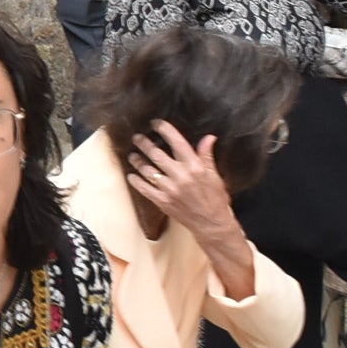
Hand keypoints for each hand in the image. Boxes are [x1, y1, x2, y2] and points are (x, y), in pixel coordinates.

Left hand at [125, 119, 242, 250]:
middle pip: (157, 154)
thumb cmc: (215, 198)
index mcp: (195, 166)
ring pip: (148, 170)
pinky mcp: (163, 202)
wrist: (212, 224)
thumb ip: (207, 156)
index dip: (165, 130)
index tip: (156, 123)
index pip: (177, 142)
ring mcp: (170, 189)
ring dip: (137, 161)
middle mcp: (181, 176)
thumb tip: (209, 137)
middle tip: (137, 137)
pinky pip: (144, 189)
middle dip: (144, 143)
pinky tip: (131, 175)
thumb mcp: (214, 175)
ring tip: (132, 155)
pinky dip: (136, 181)